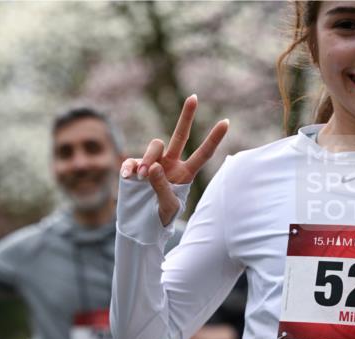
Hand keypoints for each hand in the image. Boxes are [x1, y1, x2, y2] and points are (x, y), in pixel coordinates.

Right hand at [120, 95, 228, 225]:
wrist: (141, 226)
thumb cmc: (161, 217)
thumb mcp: (167, 206)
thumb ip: (162, 186)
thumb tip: (152, 166)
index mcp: (185, 174)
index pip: (202, 154)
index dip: (213, 139)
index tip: (226, 122)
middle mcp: (171, 164)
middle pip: (180, 135)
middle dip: (186, 116)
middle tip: (194, 97)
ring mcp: (153, 163)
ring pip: (154, 146)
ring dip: (147, 159)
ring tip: (141, 177)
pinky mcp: (135, 167)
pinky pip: (132, 160)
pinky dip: (129, 167)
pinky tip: (128, 177)